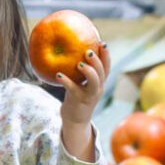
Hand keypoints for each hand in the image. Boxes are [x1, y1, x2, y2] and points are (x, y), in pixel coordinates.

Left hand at [56, 43, 110, 161]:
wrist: (75, 121)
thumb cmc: (76, 98)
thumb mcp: (82, 84)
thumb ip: (81, 72)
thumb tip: (71, 51)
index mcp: (99, 83)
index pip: (107, 67)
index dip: (106, 55)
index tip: (102, 43)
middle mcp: (97, 88)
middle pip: (102, 73)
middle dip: (98, 61)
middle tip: (88, 51)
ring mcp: (89, 95)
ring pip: (93, 82)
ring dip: (88, 71)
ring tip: (79, 63)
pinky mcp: (78, 100)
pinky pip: (72, 89)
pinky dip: (66, 81)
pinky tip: (58, 74)